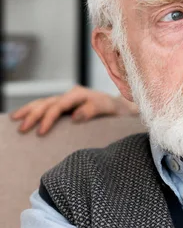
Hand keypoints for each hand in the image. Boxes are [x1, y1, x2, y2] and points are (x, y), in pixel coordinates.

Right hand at [10, 86, 136, 135]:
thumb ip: (93, 110)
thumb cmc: (117, 110)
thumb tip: (75, 116)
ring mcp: (67, 99)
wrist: (122, 107)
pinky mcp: (66, 105)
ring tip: (15, 120)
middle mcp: (71, 95)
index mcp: (80, 94)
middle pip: (47, 103)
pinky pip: (47, 106)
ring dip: (29, 111)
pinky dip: (34, 110)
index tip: (41, 132)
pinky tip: (24, 116)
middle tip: (22, 129)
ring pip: (43, 102)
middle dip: (33, 115)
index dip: (48, 118)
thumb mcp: (110, 110)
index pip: (58, 106)